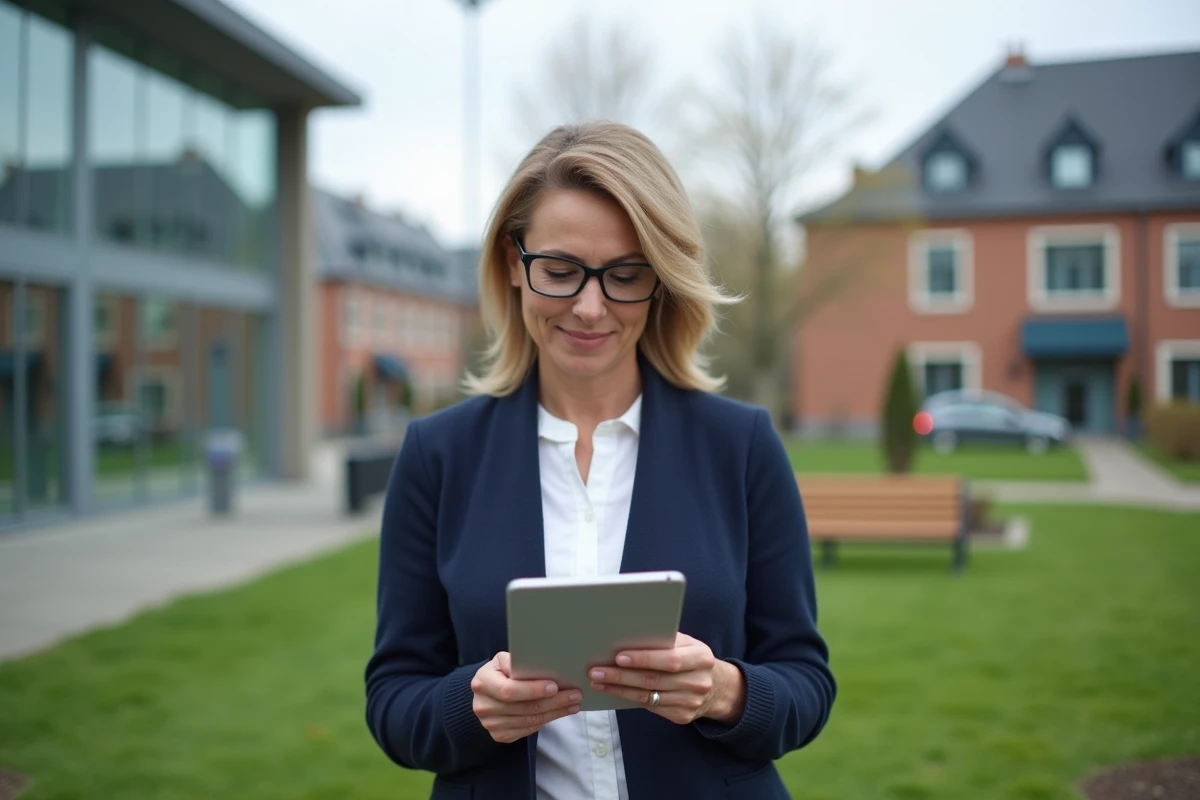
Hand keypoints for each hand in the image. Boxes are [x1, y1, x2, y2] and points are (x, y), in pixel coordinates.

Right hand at [471, 652, 581, 742]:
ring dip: (555, 713)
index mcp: (482, 682)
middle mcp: (483, 706)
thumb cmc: (499, 672)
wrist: (485, 693)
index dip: (533, 690)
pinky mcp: (499, 735)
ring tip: (573, 704)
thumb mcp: (502, 660)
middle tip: (575, 695)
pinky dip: (545, 722)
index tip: (555, 686)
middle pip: (524, 708)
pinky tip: (559, 713)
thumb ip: (515, 662)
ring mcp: (490, 724)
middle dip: (553, 702)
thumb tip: (539, 664)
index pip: (509, 690)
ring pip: (529, 721)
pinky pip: (527, 730)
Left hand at [588, 633, 745, 724]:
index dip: (644, 659)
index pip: (669, 659)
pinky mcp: (682, 716)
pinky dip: (628, 699)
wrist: (717, 687)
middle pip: (653, 680)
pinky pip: (650, 707)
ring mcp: (691, 702)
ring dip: (619, 689)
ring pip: (647, 697)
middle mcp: (698, 682)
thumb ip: (664, 639)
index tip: (618, 656)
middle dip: (621, 676)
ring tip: (597, 681)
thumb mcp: (687, 643)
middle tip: (596, 671)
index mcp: (701, 657)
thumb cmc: (692, 657)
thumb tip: (628, 635)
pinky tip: (612, 691)